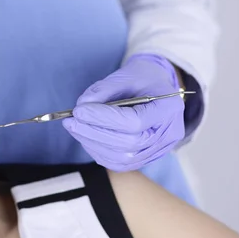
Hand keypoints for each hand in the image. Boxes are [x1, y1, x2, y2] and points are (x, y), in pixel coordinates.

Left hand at [62, 54, 184, 171]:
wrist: (156, 88)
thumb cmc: (142, 78)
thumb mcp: (126, 74)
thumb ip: (104, 89)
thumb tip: (82, 105)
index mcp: (168, 109)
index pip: (134, 122)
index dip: (104, 118)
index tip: (79, 110)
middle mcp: (167, 134)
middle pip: (128, 144)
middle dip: (94, 133)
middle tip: (70, 121)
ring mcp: (157, 150)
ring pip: (121, 158)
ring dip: (92, 143)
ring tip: (73, 126)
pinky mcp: (143, 158)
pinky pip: (118, 163)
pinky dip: (97, 151)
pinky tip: (84, 136)